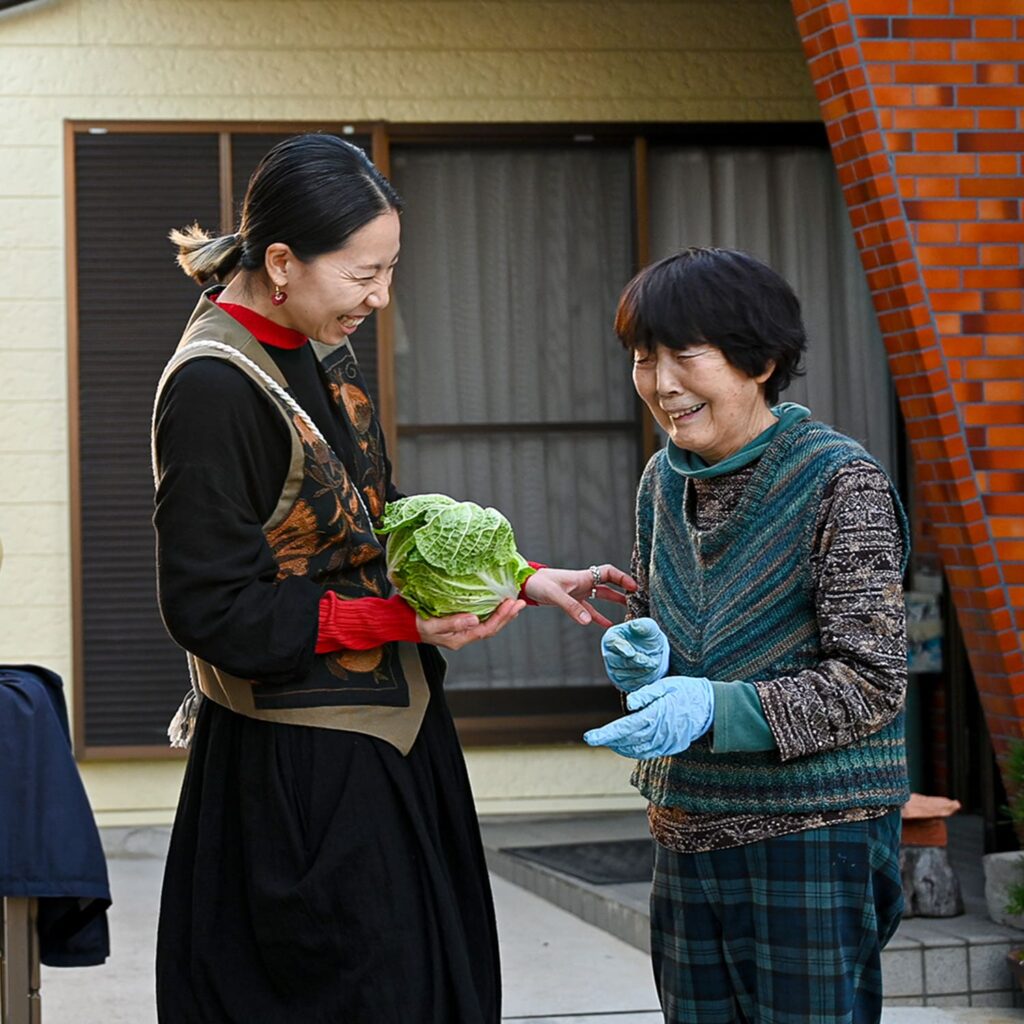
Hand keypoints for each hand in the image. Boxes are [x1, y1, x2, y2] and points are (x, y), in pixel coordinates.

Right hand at [416, 598, 524, 650]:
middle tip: (520, 602)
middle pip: (491, 628)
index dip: (501, 618)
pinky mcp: (458, 622)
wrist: (399, 622)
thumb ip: (452, 623)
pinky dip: (491, 611)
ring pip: (487, 624)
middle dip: (507, 616)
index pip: (486, 629)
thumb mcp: (431, 624)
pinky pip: (480, 618)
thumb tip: (474, 619)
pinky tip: (496, 604)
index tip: (511, 604)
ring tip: (514, 603)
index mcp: (459, 639)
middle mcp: (462, 636)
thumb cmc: (412, 623)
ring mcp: (461, 630)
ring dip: (502, 614)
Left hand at [522, 564, 636, 626]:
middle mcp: (584, 583)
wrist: (524, 584)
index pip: (608, 573)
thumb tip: (588, 621)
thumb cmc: (538, 583)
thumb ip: (572, 607)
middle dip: (623, 590)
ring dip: (614, 603)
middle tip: (637, 598)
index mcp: (583, 577)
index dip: (622, 578)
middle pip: (609, 585)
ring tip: (628, 611)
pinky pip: (589, 609)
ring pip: (601, 597)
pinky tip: (606, 625)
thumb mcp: (555, 595)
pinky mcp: (572, 601)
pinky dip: (598, 617)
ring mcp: (578, 592)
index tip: (634, 587)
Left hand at [583, 675, 714, 758]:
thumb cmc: (686, 691)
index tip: (589, 737)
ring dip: (620, 746)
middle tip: (594, 737)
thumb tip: (629, 703)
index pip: (625, 727)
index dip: (605, 734)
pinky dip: (634, 750)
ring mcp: (667, 743)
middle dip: (609, 740)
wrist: (712, 707)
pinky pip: (648, 753)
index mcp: (657, 715)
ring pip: (637, 750)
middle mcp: (660, 733)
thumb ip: (646, 694)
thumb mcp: (666, 684)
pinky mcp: (671, 747)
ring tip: (608, 740)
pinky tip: (626, 744)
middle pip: (627, 740)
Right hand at [601, 618, 669, 691]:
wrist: (655, 653)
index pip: (611, 643)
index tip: (632, 653)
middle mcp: (609, 653)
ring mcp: (612, 669)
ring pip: (621, 674)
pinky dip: (640, 680)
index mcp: (612, 637)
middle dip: (634, 662)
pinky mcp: (619, 681)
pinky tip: (649, 672)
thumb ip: (643, 625)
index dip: (621, 648)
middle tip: (649, 661)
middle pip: (615, 660)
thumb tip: (635, 625)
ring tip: (652, 665)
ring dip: (639, 671)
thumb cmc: (649, 637)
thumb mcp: (650, 627)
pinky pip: (627, 684)